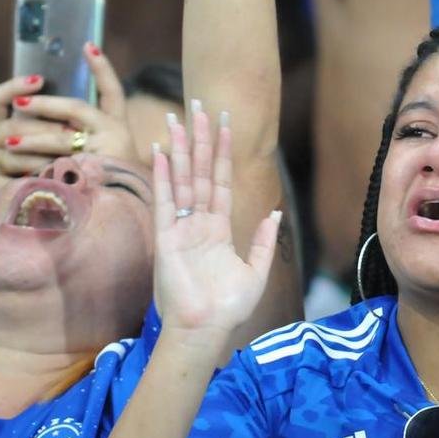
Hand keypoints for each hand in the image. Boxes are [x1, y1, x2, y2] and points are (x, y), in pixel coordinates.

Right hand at [0, 44, 136, 244]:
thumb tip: (73, 125)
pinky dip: (36, 182)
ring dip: (48, 157)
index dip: (15, 85)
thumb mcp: (13, 160)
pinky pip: (13, 180)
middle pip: (16, 126)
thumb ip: (33, 141)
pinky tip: (55, 184)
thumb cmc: (3, 189)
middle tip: (78, 133)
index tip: (40, 78)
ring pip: (18, 153)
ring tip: (76, 159)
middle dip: (51, 130)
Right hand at [152, 106, 279, 348]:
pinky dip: (164, 176)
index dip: (224, 153)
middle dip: (201, 139)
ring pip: (183, 180)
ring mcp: (181, 228)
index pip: (222, 181)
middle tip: (198, 106)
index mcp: (219, 229)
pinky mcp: (166, 238)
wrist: (206, 330)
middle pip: (201, 172)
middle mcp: (198, 223)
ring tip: (180, 118)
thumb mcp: (256, 271)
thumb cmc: (229, 308)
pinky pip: (165, 201)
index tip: (225, 125)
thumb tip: (274, 212)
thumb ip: (264, 240)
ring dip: (182, 149)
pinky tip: (164, 152)